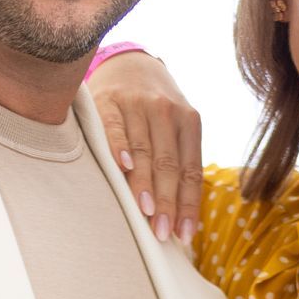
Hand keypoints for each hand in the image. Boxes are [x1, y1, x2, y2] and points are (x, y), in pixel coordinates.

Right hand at [88, 50, 202, 244]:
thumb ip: (179, 162)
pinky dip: (119, 147)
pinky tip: (123, 168)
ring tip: (144, 212)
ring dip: (144, 184)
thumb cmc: (155, 110)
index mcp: (189, 122)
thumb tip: (179, 218)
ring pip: (143, 150)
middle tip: (161, 232)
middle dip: (166, 202)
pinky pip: (115, 128)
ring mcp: (137, 105)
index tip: (184, 234)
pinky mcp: (109, 101)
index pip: (190, 171)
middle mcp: (166, 111)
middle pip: (168, 164)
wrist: (129, 63)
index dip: (188, 204)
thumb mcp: (176, 126)